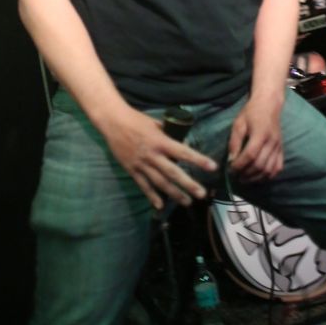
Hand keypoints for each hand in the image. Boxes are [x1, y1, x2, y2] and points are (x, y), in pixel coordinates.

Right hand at [103, 107, 217, 210]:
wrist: (113, 122)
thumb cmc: (136, 119)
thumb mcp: (156, 123)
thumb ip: (168, 133)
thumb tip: (180, 140)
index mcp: (160, 141)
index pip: (183, 152)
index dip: (198, 160)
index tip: (212, 167)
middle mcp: (152, 155)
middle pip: (173, 173)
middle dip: (188, 184)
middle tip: (201, 194)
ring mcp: (141, 164)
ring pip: (160, 182)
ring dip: (174, 194)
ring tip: (187, 202)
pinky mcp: (131, 169)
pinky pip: (143, 185)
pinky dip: (152, 196)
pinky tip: (160, 205)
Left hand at [228, 98, 283, 181]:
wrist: (269, 105)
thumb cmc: (251, 112)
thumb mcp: (238, 123)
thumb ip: (234, 141)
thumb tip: (231, 159)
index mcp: (260, 134)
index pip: (250, 155)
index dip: (239, 165)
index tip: (230, 169)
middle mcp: (271, 142)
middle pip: (260, 165)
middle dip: (246, 174)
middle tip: (236, 176)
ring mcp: (278, 147)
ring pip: (269, 169)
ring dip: (256, 178)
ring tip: (245, 179)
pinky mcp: (281, 149)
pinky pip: (278, 168)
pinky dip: (268, 175)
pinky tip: (259, 177)